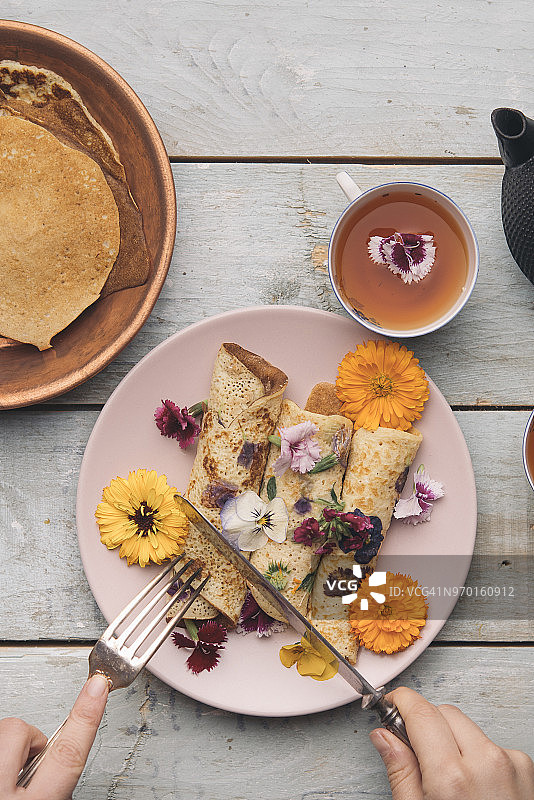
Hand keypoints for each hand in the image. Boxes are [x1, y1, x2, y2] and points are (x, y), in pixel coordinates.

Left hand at [0, 673, 108, 798]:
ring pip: (1, 735)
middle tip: (32, 762)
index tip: (98, 686)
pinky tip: (0, 783)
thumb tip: (66, 778)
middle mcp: (1, 791)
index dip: (86, 716)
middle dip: (31, 737)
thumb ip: (61, 788)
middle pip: (21, 732)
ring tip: (11, 781)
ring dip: (8, 753)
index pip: (68, 754)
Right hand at [370, 687, 533, 798]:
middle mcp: (484, 762)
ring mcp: (509, 763)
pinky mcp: (525, 767)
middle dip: (425, 722)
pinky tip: (473, 782)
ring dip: (451, 737)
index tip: (391, 703)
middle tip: (413, 746)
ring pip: (467, 725)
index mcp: (451, 777)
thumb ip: (401, 772)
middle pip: (444, 712)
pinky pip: (490, 743)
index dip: (401, 701)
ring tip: (447, 775)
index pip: (421, 712)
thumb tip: (383, 736)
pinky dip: (476, 753)